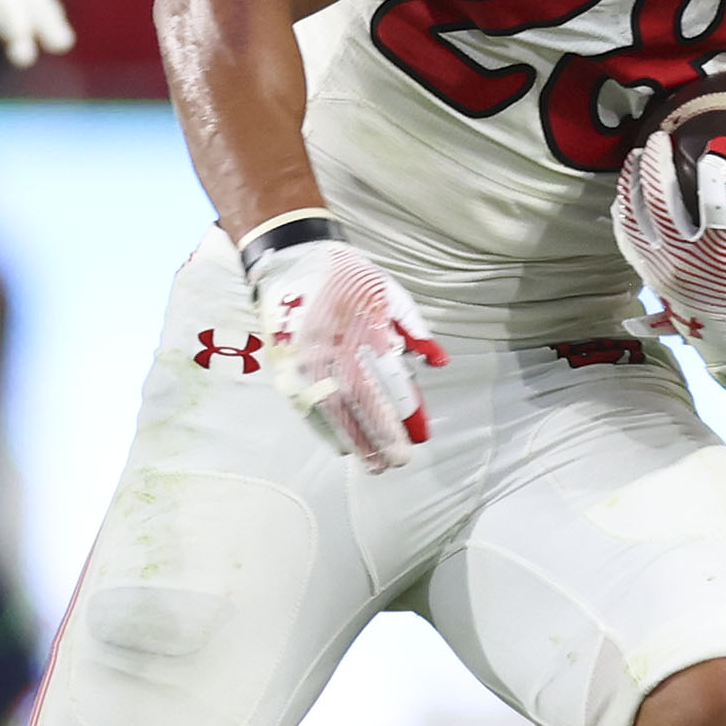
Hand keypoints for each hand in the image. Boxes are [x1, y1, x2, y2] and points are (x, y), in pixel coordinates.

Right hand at [252, 240, 447, 472]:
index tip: (418, 438)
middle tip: (399, 462)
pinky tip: (344, 445)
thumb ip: (415, 331)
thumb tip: (438, 363)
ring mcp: (304, 358)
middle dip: (380, 436)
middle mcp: (331, 346)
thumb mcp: (392, 295)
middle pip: (359, 401)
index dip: (403, 414)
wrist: (294, 261)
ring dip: (354, 440)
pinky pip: (308, 404)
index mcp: (362, 327)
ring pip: (331, 408)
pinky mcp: (287, 365)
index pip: (386, 382)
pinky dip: (327, 428)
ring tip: (375, 464)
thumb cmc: (351, 280)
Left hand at [611, 141, 725, 389]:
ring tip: (638, 156)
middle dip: (657, 161)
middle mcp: (687, 261)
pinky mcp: (652, 278)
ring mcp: (664, 270)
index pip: (711, 196)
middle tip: (660, 139)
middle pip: (660, 198)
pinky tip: (627, 193)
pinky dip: (623, 213)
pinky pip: (626, 239)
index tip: (720, 145)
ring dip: (632, 181)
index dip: (715, 165)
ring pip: (635, 216)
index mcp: (723, 253)